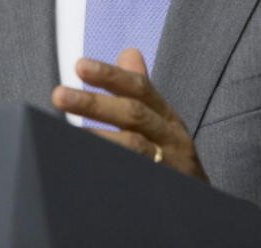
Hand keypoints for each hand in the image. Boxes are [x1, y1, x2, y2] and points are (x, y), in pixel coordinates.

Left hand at [51, 48, 208, 182]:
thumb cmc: (171, 157)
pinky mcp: (161, 190)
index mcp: (166, 118)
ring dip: (99, 139)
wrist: (201, 206)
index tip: (80, 66)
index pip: (140, 89)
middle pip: (133, 115)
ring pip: (134, 149)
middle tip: (59, 95)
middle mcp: (170, 139)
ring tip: (66, 134)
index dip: (110, 76)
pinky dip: (108, 169)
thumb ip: (140, 90)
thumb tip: (128, 52)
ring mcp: (168, 167)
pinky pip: (133, 177)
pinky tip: (82, 165)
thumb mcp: (161, 121)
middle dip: (95, 104)